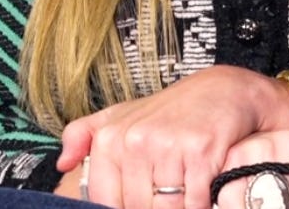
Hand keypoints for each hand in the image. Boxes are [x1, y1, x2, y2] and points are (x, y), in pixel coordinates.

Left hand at [56, 65, 288, 207]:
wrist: (226, 91)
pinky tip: (207, 187)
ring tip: (190, 187)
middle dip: (159, 207)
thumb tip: (63, 162)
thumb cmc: (174, 111)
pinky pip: (194, 204)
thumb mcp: (125, 115)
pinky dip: (203, 204)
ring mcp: (168, 145)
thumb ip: (86, 135)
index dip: (132, 206)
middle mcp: (136, 140)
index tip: (148, 195)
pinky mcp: (200, 153)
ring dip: (182, 206)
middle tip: (174, 189)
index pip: (109, 204)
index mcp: (112, 139)